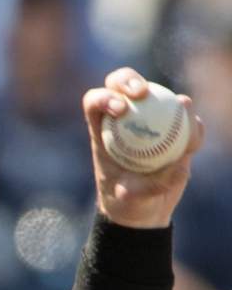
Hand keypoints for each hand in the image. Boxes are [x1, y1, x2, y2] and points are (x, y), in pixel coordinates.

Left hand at [82, 67, 204, 227]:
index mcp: (102, 130)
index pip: (95, 103)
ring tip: (182, 106)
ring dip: (171, 98)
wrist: (145, 210)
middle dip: (128, 80)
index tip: (120, 109)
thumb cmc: (126, 202)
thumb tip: (172, 168)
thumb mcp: (130, 198)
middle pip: (121, 85)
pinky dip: (193, 125)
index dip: (103, 97)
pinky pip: (187, 120)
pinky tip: (195, 136)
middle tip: (141, 93)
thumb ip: (146, 185)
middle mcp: (124, 118)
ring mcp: (150, 120)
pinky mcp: (174, 129)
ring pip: (159, 96)